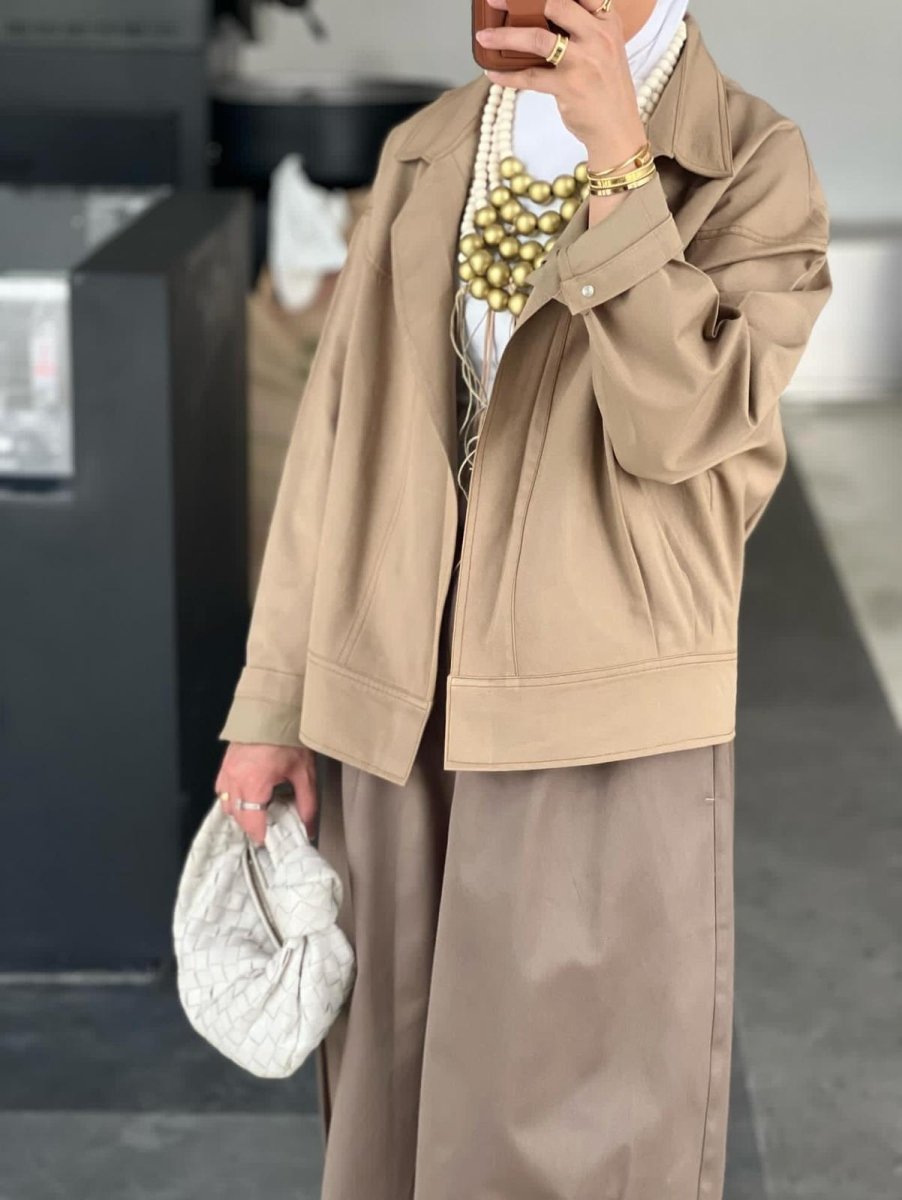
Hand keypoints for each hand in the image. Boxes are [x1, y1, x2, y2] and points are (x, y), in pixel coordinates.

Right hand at [215, 743, 317, 845]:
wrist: (273, 710)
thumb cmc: (287, 737)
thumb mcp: (304, 772)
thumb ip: (307, 802)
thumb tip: (308, 826)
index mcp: (254, 783)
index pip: (252, 823)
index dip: (262, 836)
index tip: (271, 841)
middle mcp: (235, 779)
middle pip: (238, 817)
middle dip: (252, 826)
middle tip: (269, 828)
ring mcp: (227, 771)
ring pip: (227, 805)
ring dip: (241, 812)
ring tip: (259, 812)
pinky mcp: (225, 764)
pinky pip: (222, 790)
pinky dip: (232, 798)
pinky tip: (248, 796)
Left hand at [476, 0, 646, 173]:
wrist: (617, 129)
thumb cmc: (606, 88)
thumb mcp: (604, 49)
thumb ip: (581, 29)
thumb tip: (540, 17)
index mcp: (606, 22)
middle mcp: (597, 37)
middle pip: (556, 4)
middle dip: (521, 0)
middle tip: (496, 1)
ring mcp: (583, 62)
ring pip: (537, 39)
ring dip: (505, 37)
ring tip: (484, 37)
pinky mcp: (569, 87)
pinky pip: (530, 77)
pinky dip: (507, 76)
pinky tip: (492, 73)